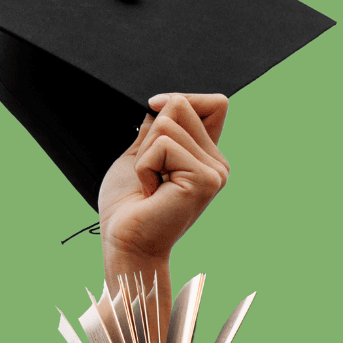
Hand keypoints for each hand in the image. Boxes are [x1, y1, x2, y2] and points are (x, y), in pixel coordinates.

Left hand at [98, 93, 229, 335]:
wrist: (124, 241)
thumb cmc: (127, 206)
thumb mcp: (140, 156)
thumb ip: (156, 129)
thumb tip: (164, 100)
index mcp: (205, 156)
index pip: (213, 103)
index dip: (180, 100)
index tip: (153, 112)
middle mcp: (217, 163)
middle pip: (183, 104)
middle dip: (150, 133)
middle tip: (149, 172)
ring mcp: (215, 171)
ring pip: (169, 122)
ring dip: (144, 153)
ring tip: (150, 184)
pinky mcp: (205, 179)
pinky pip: (163, 145)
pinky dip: (144, 165)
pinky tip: (151, 191)